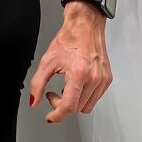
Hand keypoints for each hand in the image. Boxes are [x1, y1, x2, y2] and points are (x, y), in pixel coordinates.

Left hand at [29, 3, 112, 122]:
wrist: (85, 25)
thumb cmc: (69, 39)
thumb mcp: (47, 61)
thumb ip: (38, 83)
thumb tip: (34, 101)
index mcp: (79, 74)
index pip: (69, 106)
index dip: (56, 115)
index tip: (50, 117)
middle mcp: (94, 78)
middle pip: (77, 108)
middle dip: (62, 105)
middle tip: (54, 93)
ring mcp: (102, 80)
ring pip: (87, 106)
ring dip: (74, 102)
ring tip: (66, 87)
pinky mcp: (107, 79)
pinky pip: (95, 98)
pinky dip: (84, 96)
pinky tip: (76, 85)